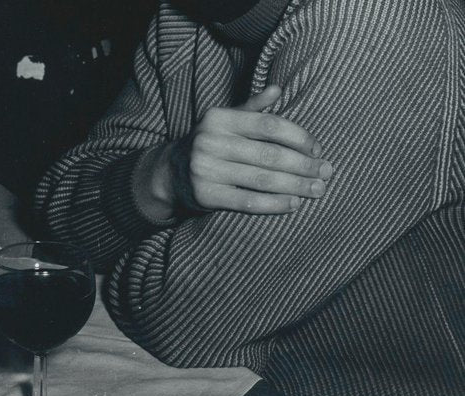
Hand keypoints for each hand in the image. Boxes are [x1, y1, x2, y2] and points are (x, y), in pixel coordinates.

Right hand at [171, 85, 332, 213]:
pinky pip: (248, 201)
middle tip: (326, 173)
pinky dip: (274, 204)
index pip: (269, 125)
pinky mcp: (206, 195)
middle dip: (303, 165)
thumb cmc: (210, 144)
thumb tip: (278, 89)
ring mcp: (206, 169)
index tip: (317, 150)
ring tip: (318, 190)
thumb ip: (251, 108)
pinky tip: (294, 204)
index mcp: (219, 118)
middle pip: (270, 154)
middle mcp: (210, 141)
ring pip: (262, 179)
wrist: (171, 173)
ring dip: (296, 186)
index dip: (298, 137)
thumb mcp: (225, 122)